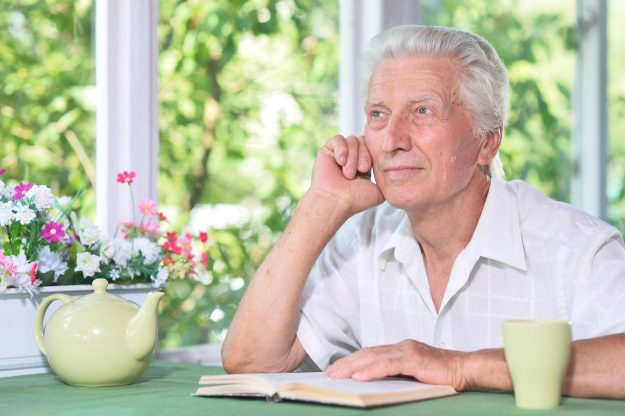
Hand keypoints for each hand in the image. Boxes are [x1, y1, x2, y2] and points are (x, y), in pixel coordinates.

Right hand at [309, 135, 383, 215]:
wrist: (336, 202)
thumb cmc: (355, 200)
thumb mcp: (378, 191)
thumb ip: (386, 180)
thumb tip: (394, 172)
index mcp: (364, 164)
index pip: (372, 147)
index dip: (372, 154)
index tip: (367, 169)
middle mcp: (352, 157)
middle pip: (364, 141)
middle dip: (363, 155)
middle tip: (361, 169)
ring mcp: (340, 153)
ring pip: (352, 140)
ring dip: (352, 156)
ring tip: (348, 173)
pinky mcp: (327, 150)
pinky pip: (338, 139)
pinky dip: (341, 149)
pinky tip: (341, 162)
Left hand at [325, 339, 469, 390]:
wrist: (465, 369)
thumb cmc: (442, 374)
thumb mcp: (414, 374)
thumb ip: (397, 374)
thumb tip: (375, 383)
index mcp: (401, 349)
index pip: (371, 353)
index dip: (352, 360)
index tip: (337, 369)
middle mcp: (402, 347)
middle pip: (368, 353)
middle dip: (347, 363)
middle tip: (330, 373)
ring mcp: (408, 351)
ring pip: (374, 357)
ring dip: (353, 366)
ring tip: (338, 375)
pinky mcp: (415, 359)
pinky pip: (389, 365)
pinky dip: (372, 370)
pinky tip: (359, 376)